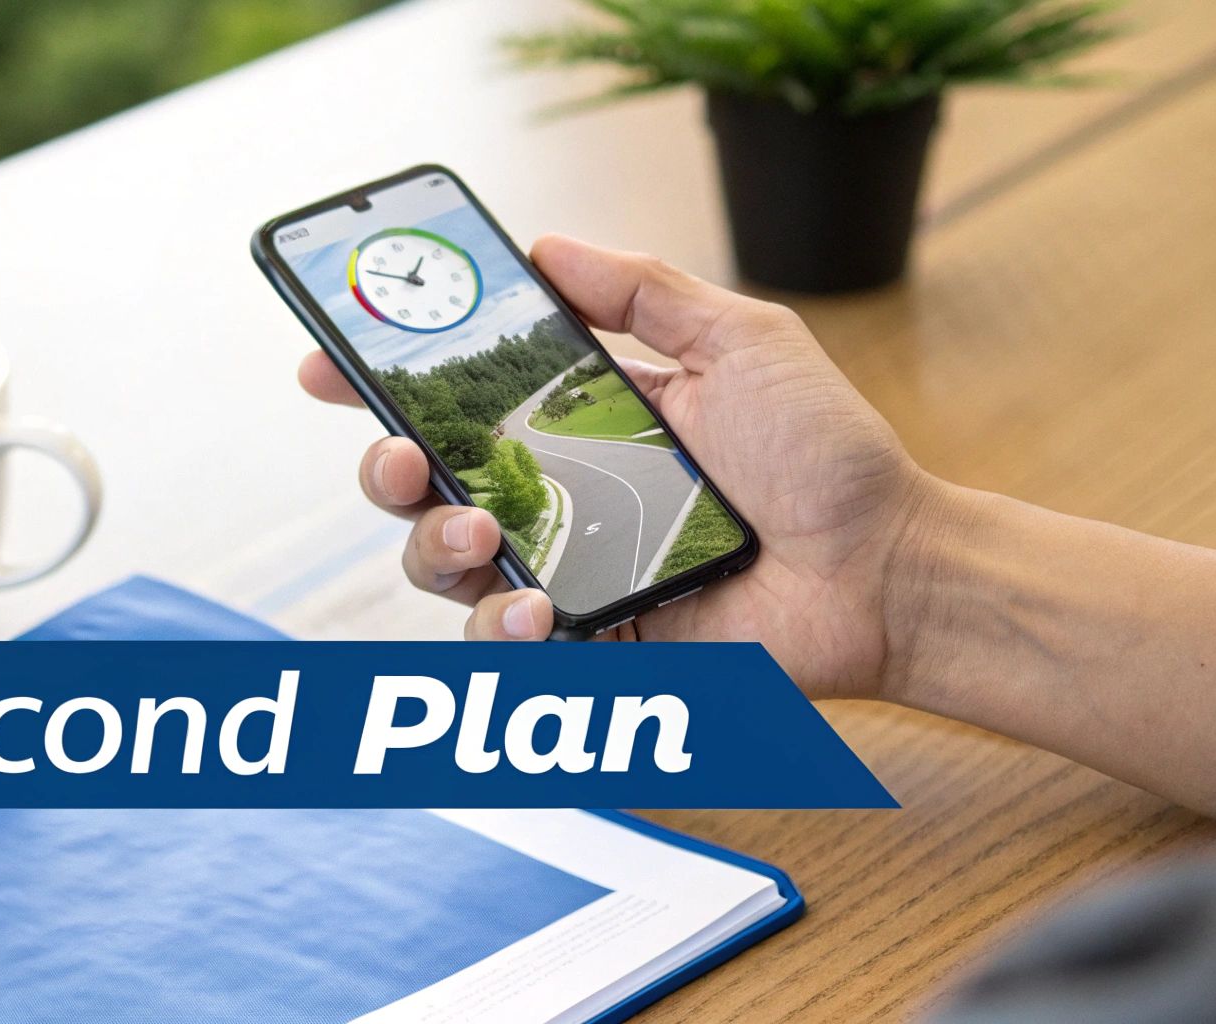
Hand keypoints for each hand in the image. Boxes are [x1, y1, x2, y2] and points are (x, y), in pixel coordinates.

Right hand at [298, 234, 937, 700]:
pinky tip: (534, 609)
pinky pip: (506, 649)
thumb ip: (644, 291)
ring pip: (442, 570)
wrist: (886, 565)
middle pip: (422, 490)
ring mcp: (569, 573)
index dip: (382, 386)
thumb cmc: (826, 455)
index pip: (457, 402)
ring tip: (480, 529)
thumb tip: (544, 246)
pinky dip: (499, 631)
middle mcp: (557, 497)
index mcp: (578, 422)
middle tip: (407, 455)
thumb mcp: (739, 340)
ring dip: (433, 546)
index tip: (328, 364)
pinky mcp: (593, 643)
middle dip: (385, 469)